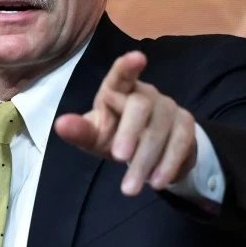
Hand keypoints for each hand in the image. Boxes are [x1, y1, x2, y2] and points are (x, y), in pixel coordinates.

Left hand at [54, 51, 196, 195]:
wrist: (150, 154)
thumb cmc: (115, 136)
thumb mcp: (94, 137)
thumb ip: (79, 131)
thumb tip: (60, 125)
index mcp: (118, 89)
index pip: (121, 74)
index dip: (128, 66)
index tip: (138, 58)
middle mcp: (145, 93)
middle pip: (140, 106)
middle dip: (129, 133)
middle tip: (118, 159)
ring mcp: (168, 106)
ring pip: (160, 128)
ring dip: (146, 159)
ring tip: (131, 188)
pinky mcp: (185, 124)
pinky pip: (180, 141)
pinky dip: (169, 163)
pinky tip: (157, 182)